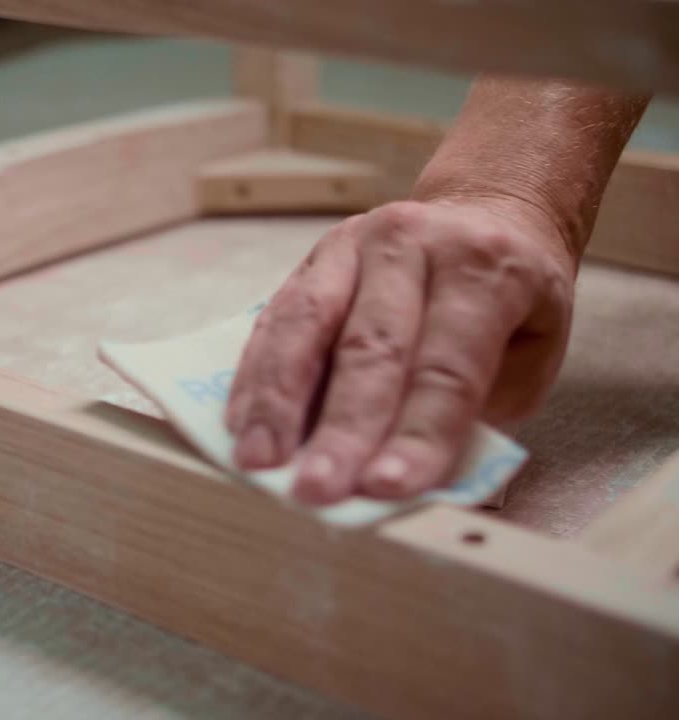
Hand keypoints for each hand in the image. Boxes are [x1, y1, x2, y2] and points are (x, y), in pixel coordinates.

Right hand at [223, 198, 576, 504]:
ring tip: (257, 461)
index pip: (447, 367)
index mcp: (485, 271)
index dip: (416, 432)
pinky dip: (255, 379)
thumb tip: (412, 485)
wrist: (482, 215)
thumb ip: (473, 417)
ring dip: (277, 403)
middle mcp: (413, 245)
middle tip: (316, 489)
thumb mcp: (526, 361)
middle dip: (341, 427)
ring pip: (306, 326)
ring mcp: (352, 246)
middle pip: (370, 347)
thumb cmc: (506, 309)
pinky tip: (240, 424)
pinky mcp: (309, 261)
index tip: (386, 488)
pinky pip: (273, 321)